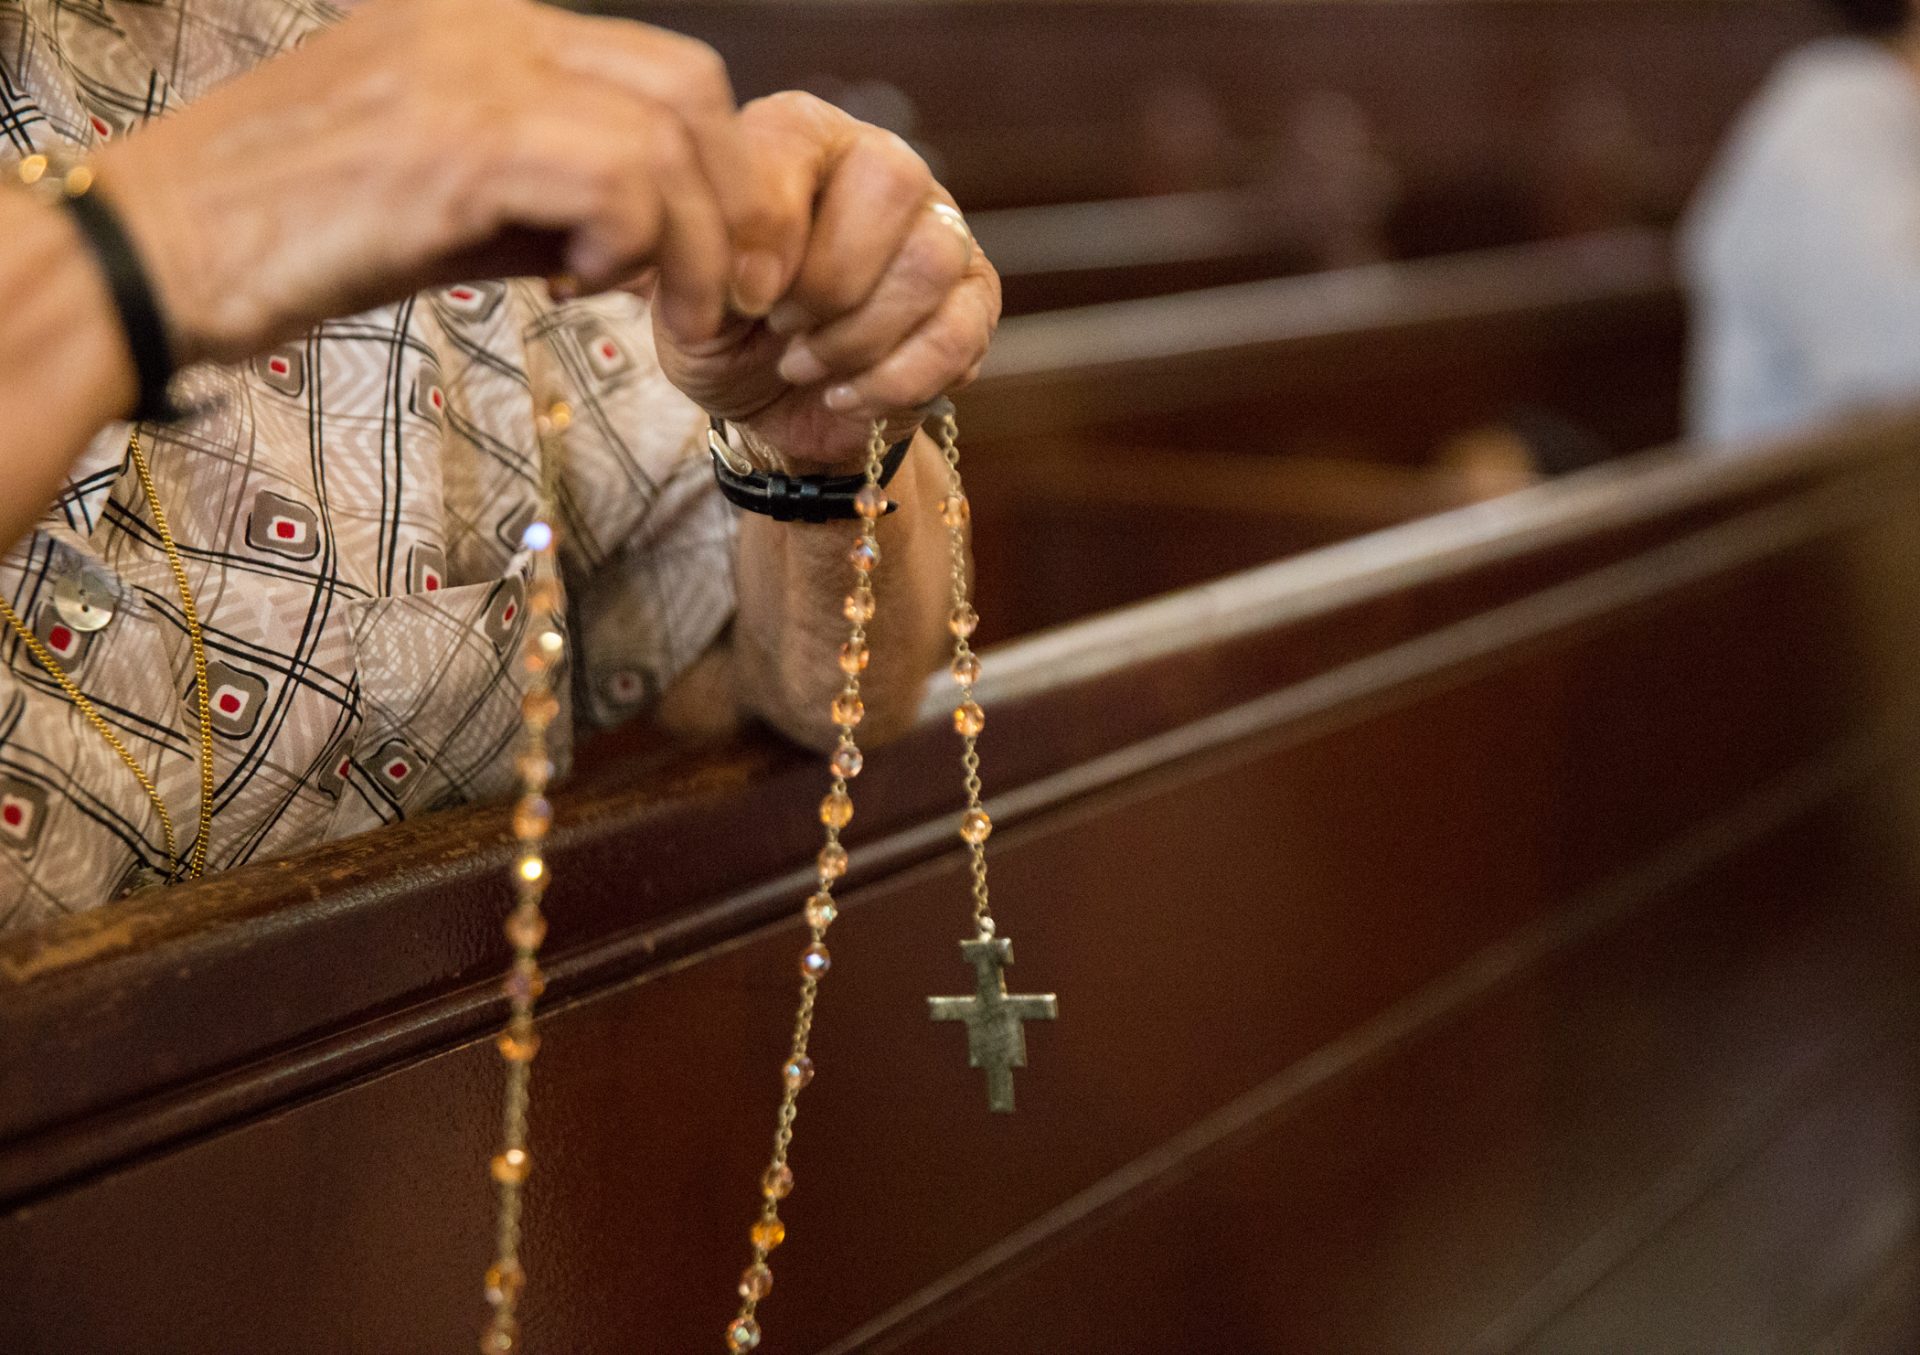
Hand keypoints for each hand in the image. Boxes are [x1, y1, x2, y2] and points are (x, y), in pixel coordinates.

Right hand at [94, 0, 780, 363]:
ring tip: (678, 317)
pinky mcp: (454, 144)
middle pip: (692, 88)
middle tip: (744, 295)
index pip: (663, 72)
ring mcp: (472, 77)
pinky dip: (633, 248)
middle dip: (741, 204)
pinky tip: (582, 293)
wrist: (158, 248)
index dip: (719, 172)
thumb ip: (548, 206)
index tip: (725, 261)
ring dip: (702, 248)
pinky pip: (615, 183)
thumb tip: (645, 247)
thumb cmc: (293, 235)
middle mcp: (492, 29)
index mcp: (490, 28)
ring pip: (668, 141)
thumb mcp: (445, 206)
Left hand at [651, 93, 1001, 469]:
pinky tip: (846, 395)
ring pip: (932, 259)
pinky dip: (893, 381)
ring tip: (804, 365)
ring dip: (859, 336)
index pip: (802, 136)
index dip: (774, 224)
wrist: (766, 404)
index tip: (746, 295)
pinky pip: (959, 332)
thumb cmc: (724, 329)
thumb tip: (754, 276)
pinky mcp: (973, 302)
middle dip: (830, 279)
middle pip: (895, 180)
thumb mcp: (687, 292)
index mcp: (801, 137)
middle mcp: (881, 166)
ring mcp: (939, 231)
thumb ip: (704, 258)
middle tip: (783, 327)